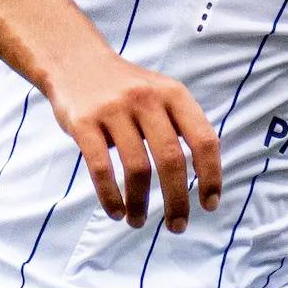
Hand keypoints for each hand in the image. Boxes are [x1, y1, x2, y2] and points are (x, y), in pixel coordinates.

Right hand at [45, 52, 222, 231]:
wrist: (75, 61)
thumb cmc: (127, 88)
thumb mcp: (163, 93)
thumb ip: (184, 125)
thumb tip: (208, 175)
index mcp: (174, 94)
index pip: (204, 139)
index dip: (211, 175)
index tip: (210, 205)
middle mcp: (147, 99)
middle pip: (171, 159)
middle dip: (177, 200)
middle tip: (177, 226)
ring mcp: (114, 109)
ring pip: (136, 168)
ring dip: (140, 203)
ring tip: (138, 222)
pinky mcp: (83, 122)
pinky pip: (100, 167)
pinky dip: (110, 196)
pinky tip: (116, 211)